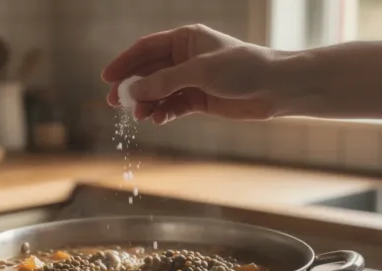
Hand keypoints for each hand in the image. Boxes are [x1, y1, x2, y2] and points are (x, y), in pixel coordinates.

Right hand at [101, 24, 278, 123]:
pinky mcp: (199, 100)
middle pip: (148, 72)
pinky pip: (172, 106)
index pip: (145, 49)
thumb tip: (133, 91)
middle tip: (113, 103)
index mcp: (185, 39)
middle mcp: (185, 58)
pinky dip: (163, 113)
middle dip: (131, 87)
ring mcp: (191, 80)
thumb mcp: (199, 72)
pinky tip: (156, 120)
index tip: (106, 78)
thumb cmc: (242, 69)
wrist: (274, 89)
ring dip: (146, 103)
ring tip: (139, 115)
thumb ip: (164, 82)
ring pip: (159, 92)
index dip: (124, 62)